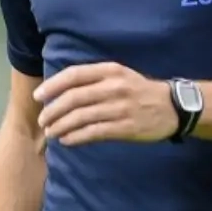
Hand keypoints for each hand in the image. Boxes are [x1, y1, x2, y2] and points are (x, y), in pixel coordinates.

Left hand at [34, 62, 178, 145]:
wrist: (172, 106)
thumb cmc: (138, 89)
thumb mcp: (119, 74)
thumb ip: (93, 79)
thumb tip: (60, 90)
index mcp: (109, 70)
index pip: (74, 75)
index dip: (53, 86)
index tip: (39, 97)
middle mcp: (113, 87)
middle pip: (73, 98)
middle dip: (53, 110)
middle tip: (42, 121)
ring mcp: (120, 108)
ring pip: (81, 117)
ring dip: (61, 126)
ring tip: (50, 133)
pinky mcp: (125, 127)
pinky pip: (94, 132)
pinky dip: (76, 137)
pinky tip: (66, 140)